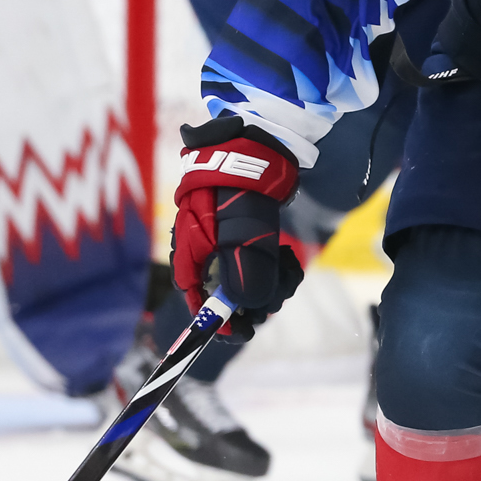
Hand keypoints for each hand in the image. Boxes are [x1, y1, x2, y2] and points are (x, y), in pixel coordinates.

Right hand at [170, 116, 303, 340]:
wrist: (255, 148)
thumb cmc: (238, 190)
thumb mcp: (241, 236)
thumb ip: (243, 274)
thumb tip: (249, 308)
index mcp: (191, 253)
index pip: (197, 298)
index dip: (217, 319)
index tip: (242, 332)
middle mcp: (206, 252)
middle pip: (227, 294)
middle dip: (254, 301)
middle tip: (276, 299)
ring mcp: (228, 243)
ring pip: (250, 281)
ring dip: (272, 283)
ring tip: (288, 269)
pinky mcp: (249, 236)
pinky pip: (262, 265)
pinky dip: (278, 268)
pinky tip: (288, 257)